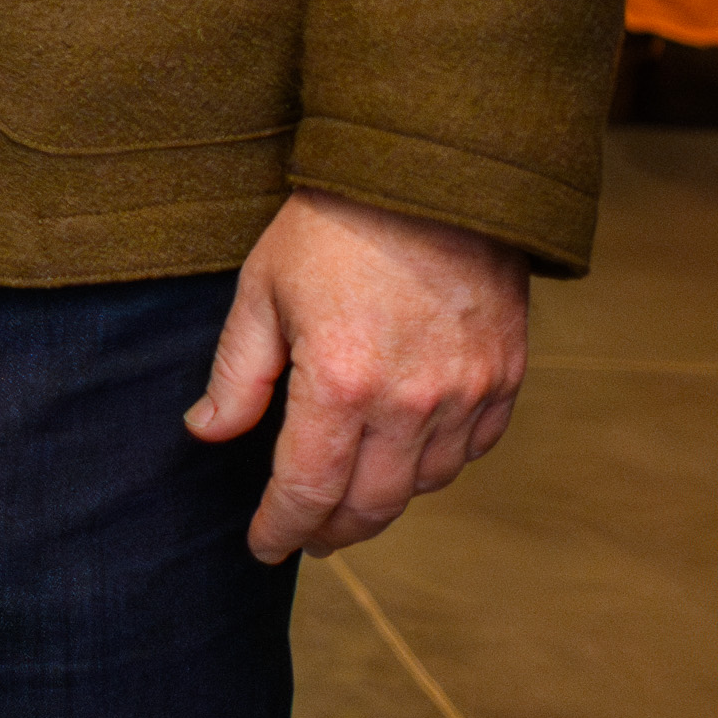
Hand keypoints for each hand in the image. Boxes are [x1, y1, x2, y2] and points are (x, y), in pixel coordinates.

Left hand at [187, 187, 532, 562]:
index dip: (281, 527)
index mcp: (342, 383)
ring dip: (383, 500)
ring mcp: (469, 392)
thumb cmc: (335, 224)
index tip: (264, 545)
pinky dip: (436, 463)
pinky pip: (472, 449)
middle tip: (306, 536)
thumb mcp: (262, 289)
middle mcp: (413, 402)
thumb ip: (237, 373)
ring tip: (349, 497)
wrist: (434, 172)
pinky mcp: (507, 376)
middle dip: (331, 531)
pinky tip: (407, 455)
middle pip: (371, 505)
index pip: (308, 489)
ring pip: (424, 484)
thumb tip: (209, 432)